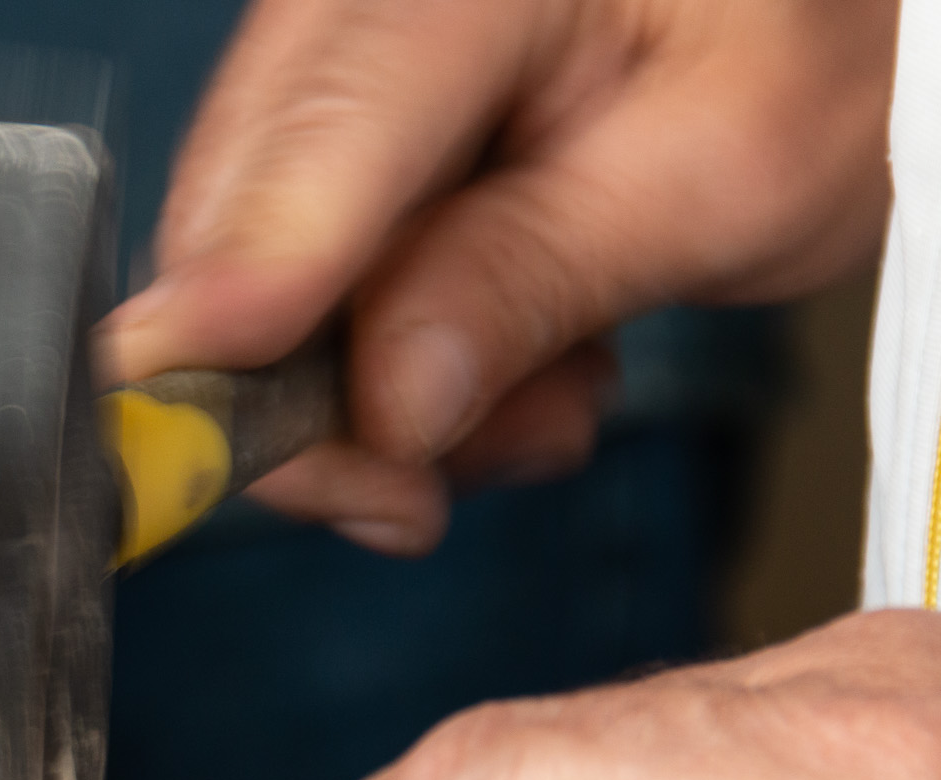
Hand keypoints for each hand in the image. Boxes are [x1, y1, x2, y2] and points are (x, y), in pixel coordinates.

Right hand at [102, 0, 894, 554]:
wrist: (816, 14)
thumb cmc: (804, 47)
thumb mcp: (718, 176)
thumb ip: (532, 279)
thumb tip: (387, 401)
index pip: (316, 138)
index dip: (242, 297)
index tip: (202, 430)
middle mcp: (362, 4)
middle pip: (237, 223)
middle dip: (311, 393)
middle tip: (407, 492)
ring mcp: (336, 68)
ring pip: (254, 278)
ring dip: (368, 392)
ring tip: (532, 396)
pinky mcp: (336, 142)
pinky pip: (302, 285)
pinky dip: (387, 363)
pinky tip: (505, 354)